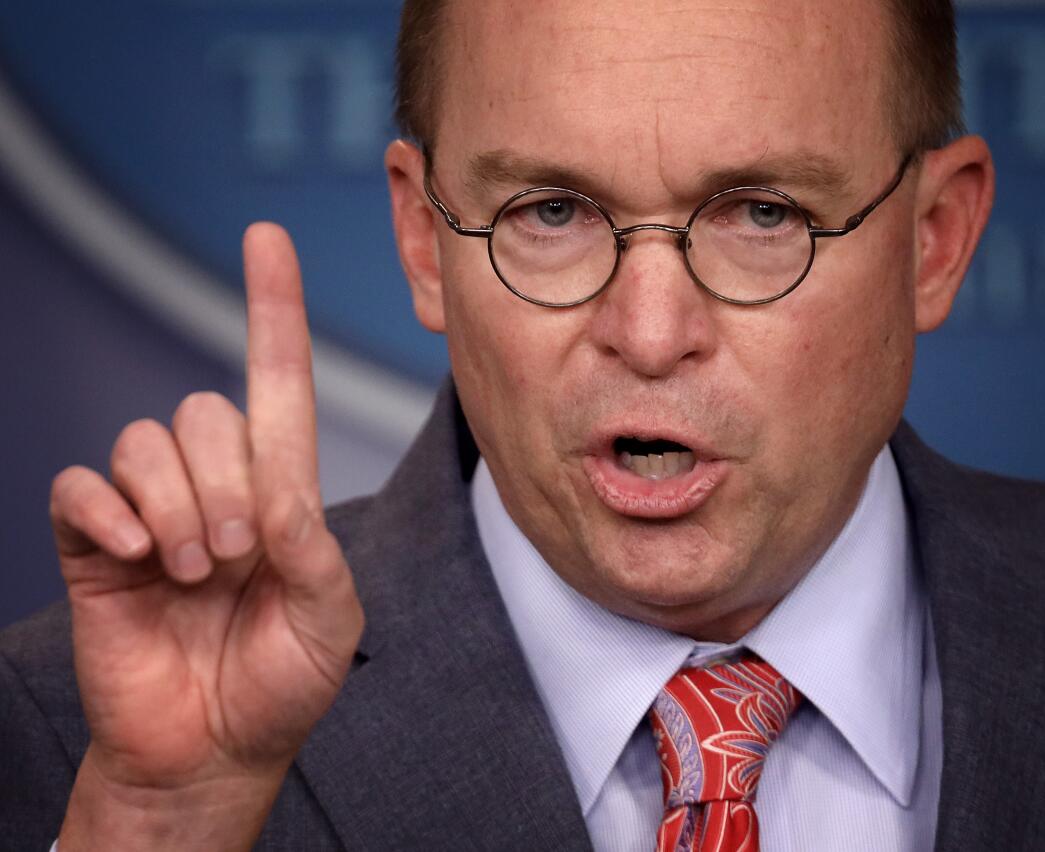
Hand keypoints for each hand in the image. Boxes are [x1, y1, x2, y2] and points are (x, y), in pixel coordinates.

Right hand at [49, 224, 363, 850]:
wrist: (214, 753)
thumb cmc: (282, 684)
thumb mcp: (331, 618)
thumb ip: (312, 544)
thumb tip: (270, 488)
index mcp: (280, 495)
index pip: (278, 385)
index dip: (273, 310)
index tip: (266, 238)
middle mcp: (215, 487)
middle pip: (205, 410)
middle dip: (222, 481)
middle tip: (232, 557)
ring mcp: (152, 513)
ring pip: (146, 440)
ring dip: (175, 504)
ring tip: (192, 572)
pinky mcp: (96, 544)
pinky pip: (81, 486)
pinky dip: (107, 515)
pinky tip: (134, 558)